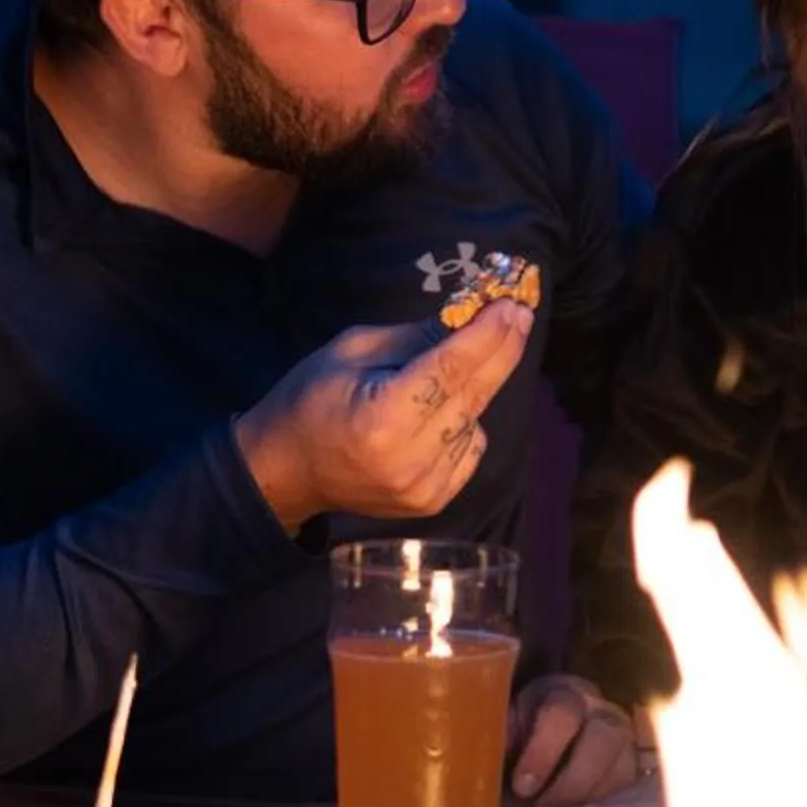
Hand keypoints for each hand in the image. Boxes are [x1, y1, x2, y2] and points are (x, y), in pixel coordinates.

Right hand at [234, 300, 532, 532]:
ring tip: (467, 362)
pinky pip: (470, 449)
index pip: (452, 369)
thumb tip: (468, 317)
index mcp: (383, 418)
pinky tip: (445, 409)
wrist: (285, 471)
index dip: (487, 335)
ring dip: (479, 387)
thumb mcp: (351, 352)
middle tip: (521, 316)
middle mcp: (411, 458)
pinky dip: (467, 422)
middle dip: (502, 350)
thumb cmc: (309, 401)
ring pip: (476, 420)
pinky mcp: (433, 501)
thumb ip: (415, 339)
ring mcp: (425, 486)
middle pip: (473, 394)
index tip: (511, 305)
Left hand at [506, 673, 640, 806]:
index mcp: (567, 696)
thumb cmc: (528, 728)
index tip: (522, 787)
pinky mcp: (635, 771)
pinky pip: (631, 798)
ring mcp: (626, 743)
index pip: (561, 716)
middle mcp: (604, 714)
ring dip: (588, 805)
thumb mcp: (508, 723)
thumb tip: (478, 764)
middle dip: (571, 784)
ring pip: (620, 773)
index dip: (542, 753)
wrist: (563, 726)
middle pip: (602, 743)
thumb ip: (498, 739)